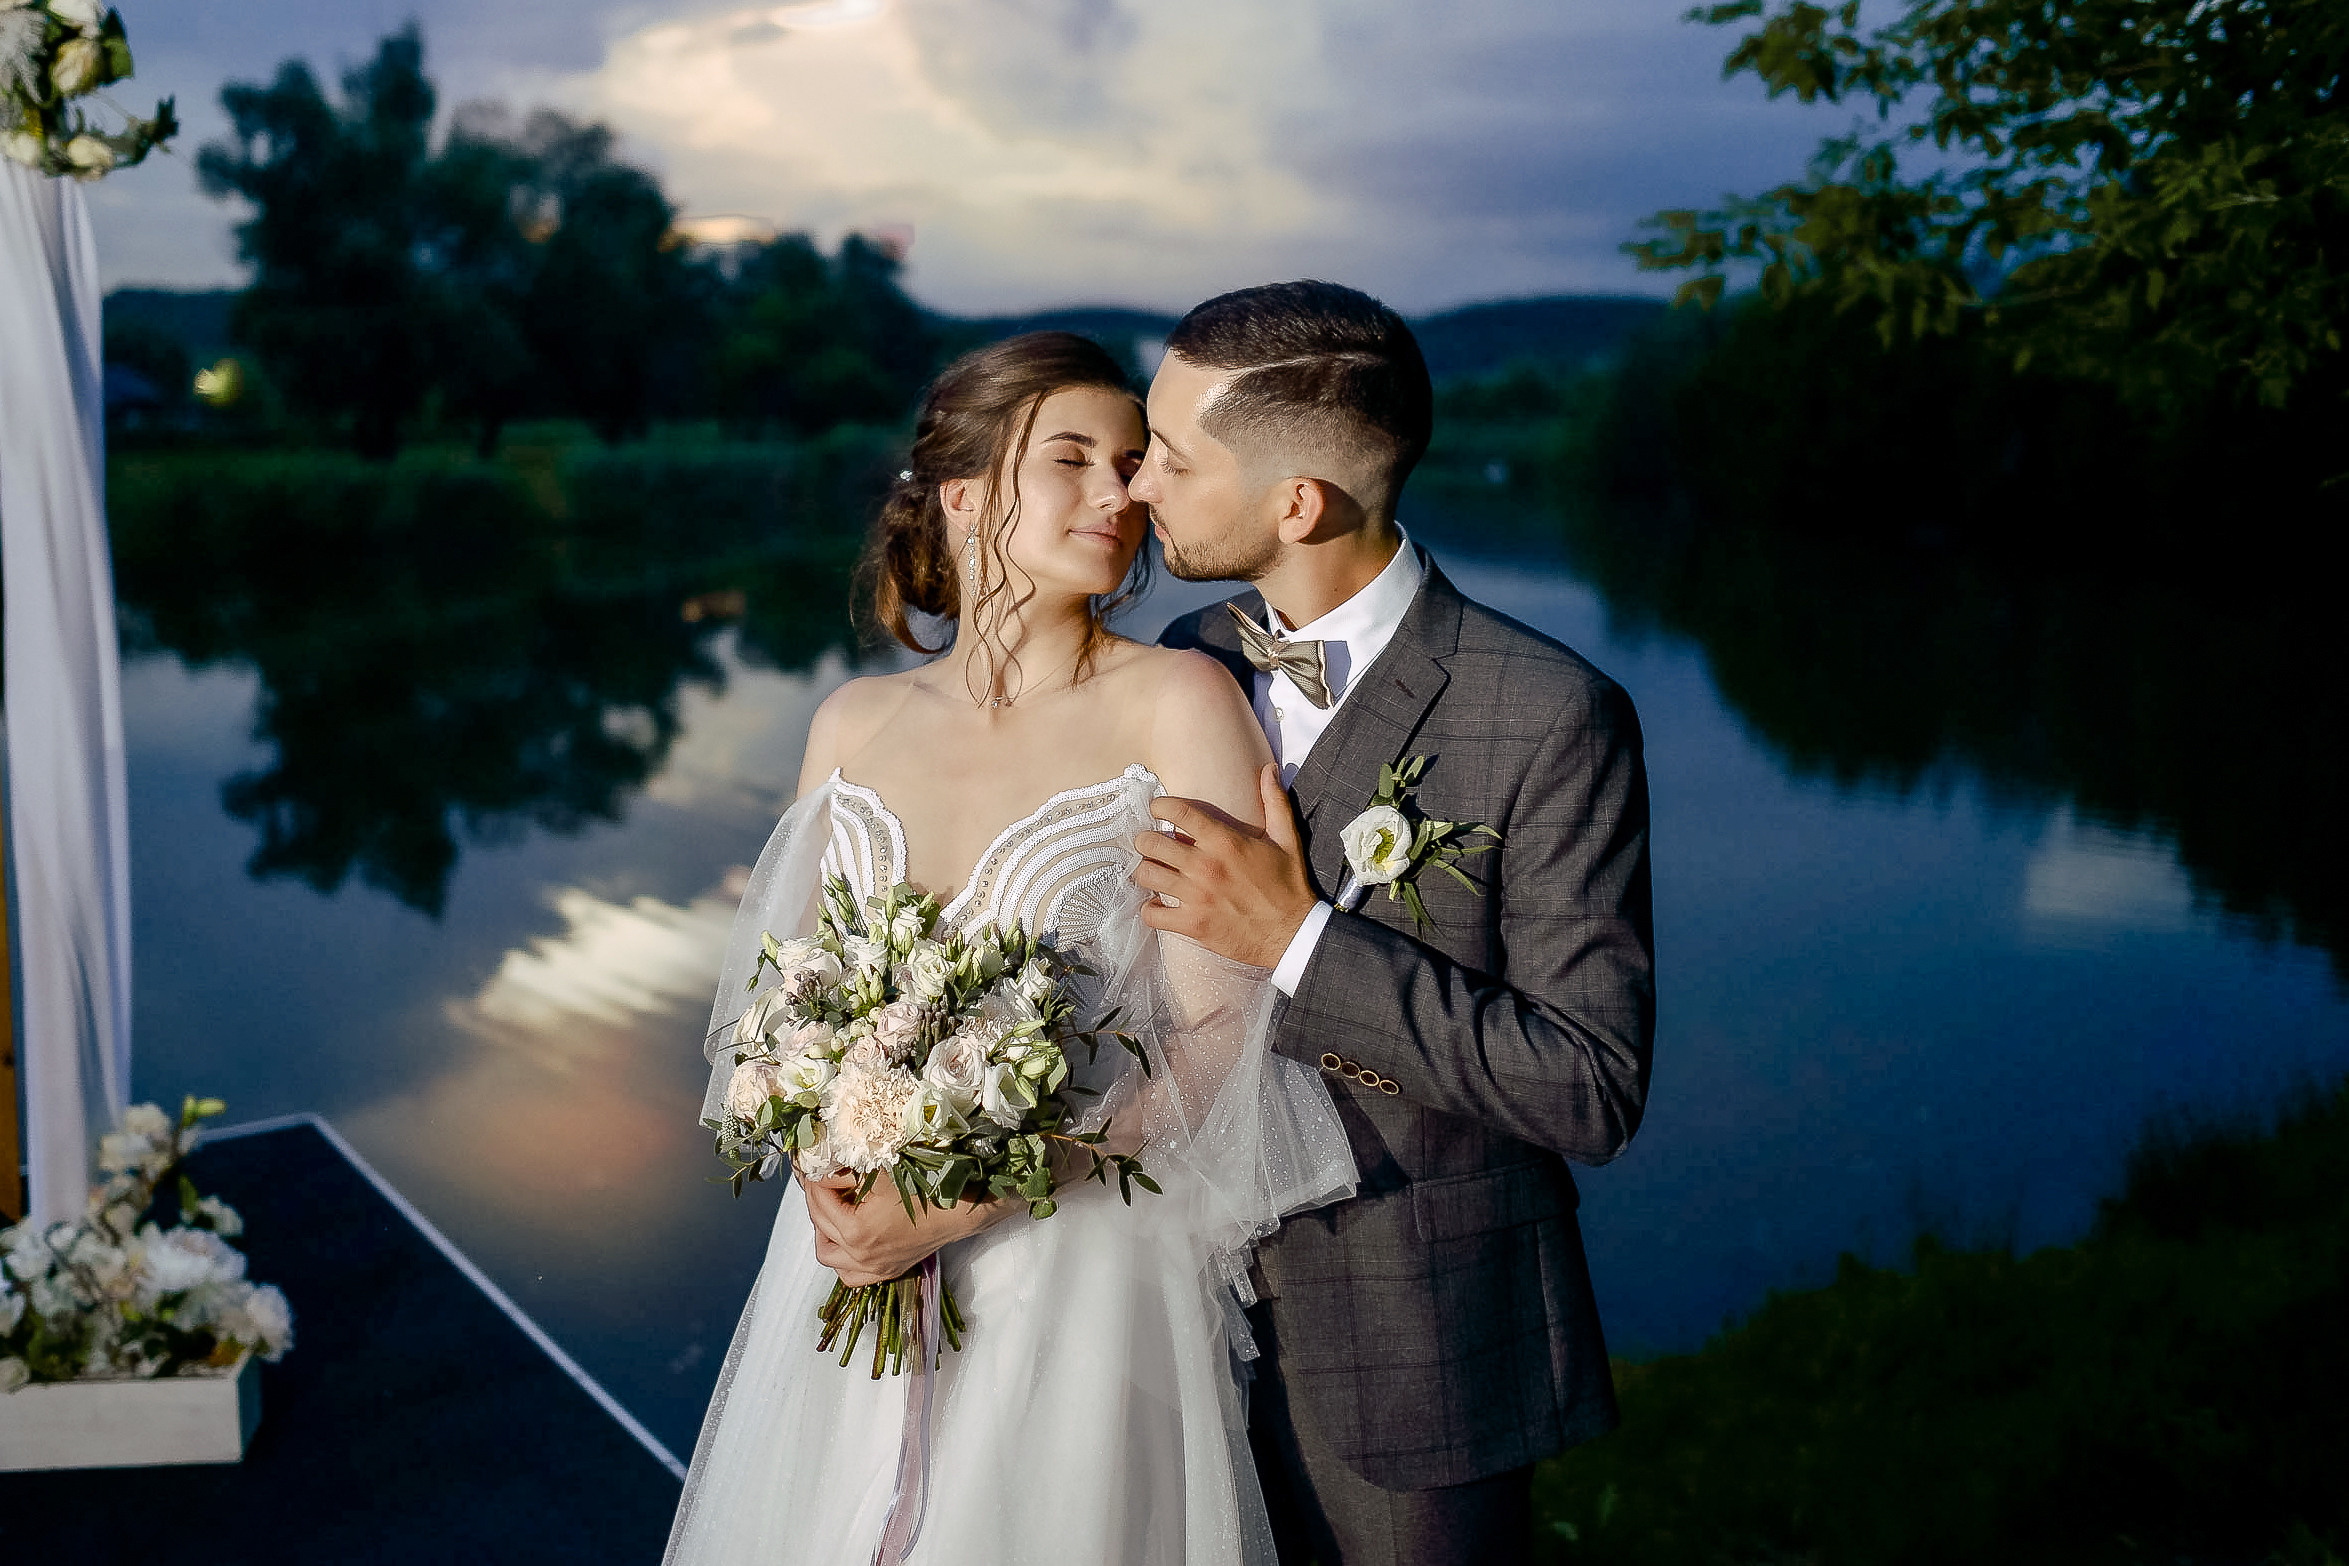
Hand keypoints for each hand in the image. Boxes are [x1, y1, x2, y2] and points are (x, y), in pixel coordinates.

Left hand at [803, 1173, 1004, 1286]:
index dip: (816, 1181)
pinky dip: (842, 1260)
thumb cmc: (921, 1189)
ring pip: (829, 1258)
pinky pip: (850, 1275)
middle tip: (821, 1183)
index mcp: (855, 1230)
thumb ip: (844, 1175)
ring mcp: (873, 1268)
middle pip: (820, 1226)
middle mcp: (859, 1255)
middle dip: (816, 1201)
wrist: (955, 1212)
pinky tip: (846, 1242)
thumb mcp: (878, 1175)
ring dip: (824, 1234)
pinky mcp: (886, 1272)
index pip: (820, 1202)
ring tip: (831, 1213)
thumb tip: (822, 1171)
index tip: (816, 1168)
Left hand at [1132, 762, 1319, 967]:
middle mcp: (1206, 866)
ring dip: (1145, 871)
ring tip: (1152, 871)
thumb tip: (1269, 769)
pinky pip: (1153, 914)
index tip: (1157, 809)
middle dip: (1145, 841)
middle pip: (1151, 843)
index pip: (1178, 812)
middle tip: (1150, 845)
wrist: (1294, 933)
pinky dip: (1150, 910)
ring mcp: (1197, 896)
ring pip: (1147, 875)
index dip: (1159, 806)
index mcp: (1225, 841)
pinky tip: (1157, 906)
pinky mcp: (1193, 924)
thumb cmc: (1289, 886)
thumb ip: (1275, 801)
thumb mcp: (1287, 839)